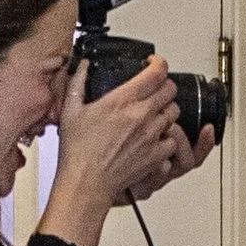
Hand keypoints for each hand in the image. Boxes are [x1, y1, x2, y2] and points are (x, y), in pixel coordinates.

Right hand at [35, 53, 210, 245]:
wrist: (87, 182)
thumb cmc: (78, 152)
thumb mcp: (70, 110)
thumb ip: (77, 82)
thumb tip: (82, 66)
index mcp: (123, 101)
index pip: (156, 72)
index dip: (159, 63)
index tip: (153, 63)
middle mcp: (141, 115)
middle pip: (171, 89)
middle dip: (164, 85)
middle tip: (154, 87)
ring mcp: (151, 135)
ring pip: (174, 112)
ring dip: (166, 109)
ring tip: (153, 112)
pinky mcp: (156, 154)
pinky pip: (172, 139)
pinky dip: (167, 136)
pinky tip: (154, 136)